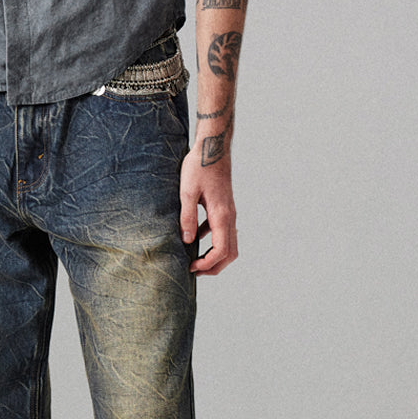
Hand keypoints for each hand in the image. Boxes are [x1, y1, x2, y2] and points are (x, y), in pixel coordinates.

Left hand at [179, 143, 237, 275]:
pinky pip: (222, 231)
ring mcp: (228, 212)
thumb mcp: (187, 192)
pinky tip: (195, 237)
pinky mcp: (224, 207)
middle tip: (194, 271)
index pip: (221, 251)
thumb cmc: (199, 167)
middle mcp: (229, 217)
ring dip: (215, 256)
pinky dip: (212, 241)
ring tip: (195, 260)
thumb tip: (187, 241)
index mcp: (221, 215)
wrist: (212, 147)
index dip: (207, 264)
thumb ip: (187, 217)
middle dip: (214, 267)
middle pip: (230, 253)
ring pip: (228, 243)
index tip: (191, 267)